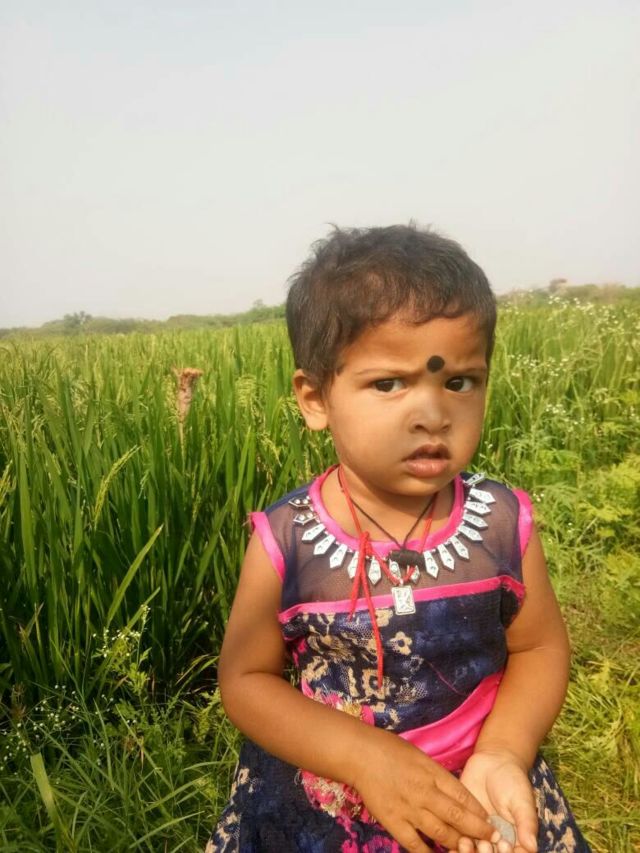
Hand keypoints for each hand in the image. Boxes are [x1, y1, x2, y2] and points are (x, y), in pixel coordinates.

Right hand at [350, 728, 497, 851]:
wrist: (361, 754)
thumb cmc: (390, 749)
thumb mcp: (420, 755)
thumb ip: (436, 775)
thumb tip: (454, 793)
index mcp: (432, 772)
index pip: (462, 794)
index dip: (478, 810)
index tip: (489, 820)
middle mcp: (425, 792)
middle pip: (457, 815)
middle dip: (478, 830)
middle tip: (493, 839)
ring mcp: (410, 808)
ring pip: (441, 832)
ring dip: (459, 843)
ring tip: (472, 850)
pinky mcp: (394, 821)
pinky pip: (415, 844)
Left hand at [453, 749, 537, 852]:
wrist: (492, 762)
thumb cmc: (513, 781)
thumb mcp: (522, 801)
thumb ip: (527, 823)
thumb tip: (532, 847)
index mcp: (516, 840)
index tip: (504, 844)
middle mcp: (497, 842)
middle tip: (485, 843)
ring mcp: (479, 835)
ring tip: (466, 842)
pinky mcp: (462, 825)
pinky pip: (457, 843)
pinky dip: (455, 848)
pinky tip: (453, 845)